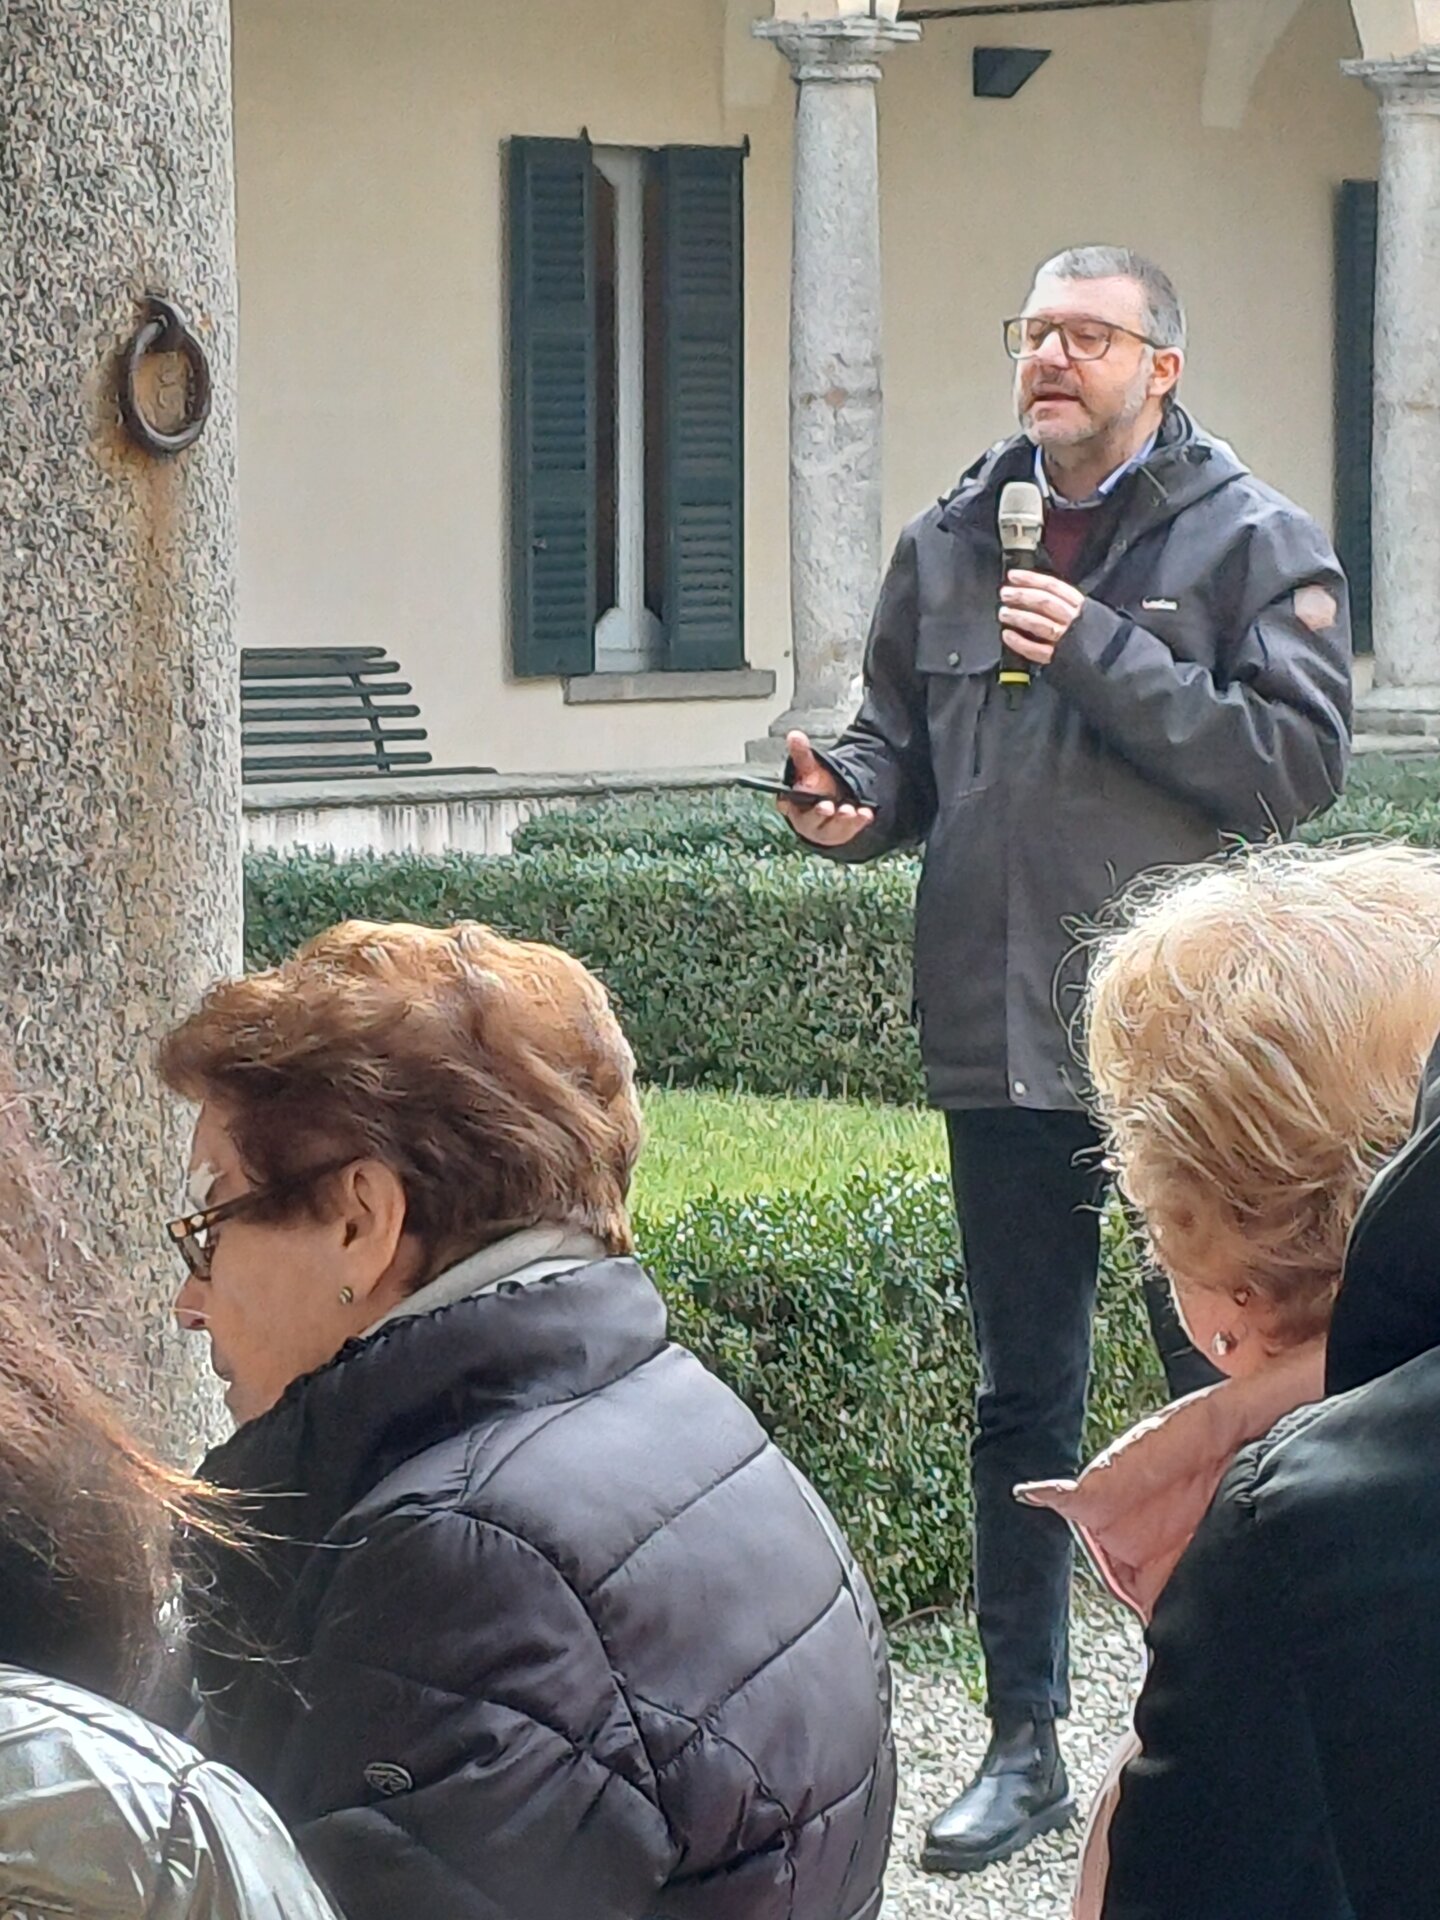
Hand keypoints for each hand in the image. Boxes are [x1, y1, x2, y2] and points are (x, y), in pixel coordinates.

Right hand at [779, 732, 875, 847]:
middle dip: (819, 814)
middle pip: (810, 820)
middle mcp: (807, 821)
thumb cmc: (815, 788)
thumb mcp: (809, 770)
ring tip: (849, 810)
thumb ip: (802, 754)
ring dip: (841, 819)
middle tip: (826, 807)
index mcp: (793, 805)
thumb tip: (794, 734)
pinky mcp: (843, 833)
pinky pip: (851, 830)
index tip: (787, 802)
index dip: (787, 805)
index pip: (787, 806)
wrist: (833, 805)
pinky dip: (859, 822)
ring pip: (832, 828)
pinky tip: (866, 813)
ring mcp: (826, 830)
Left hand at [999, 569, 1086, 665]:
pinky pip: (1036, 650)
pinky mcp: (1059, 659)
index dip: (1031, 579)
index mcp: (1080, 605)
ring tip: (1003, 612)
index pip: (1053, 586)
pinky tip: (1007, 635)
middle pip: (1044, 602)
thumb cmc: (1091, 636)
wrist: (1106, 663)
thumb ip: (1064, 603)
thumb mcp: (1086, 612)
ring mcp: (1067, 639)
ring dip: (1018, 616)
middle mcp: (1074, 620)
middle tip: (1005, 593)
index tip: (1013, 575)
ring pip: (1039, 624)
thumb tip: (1032, 590)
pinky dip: (1020, 642)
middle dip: (1021, 596)